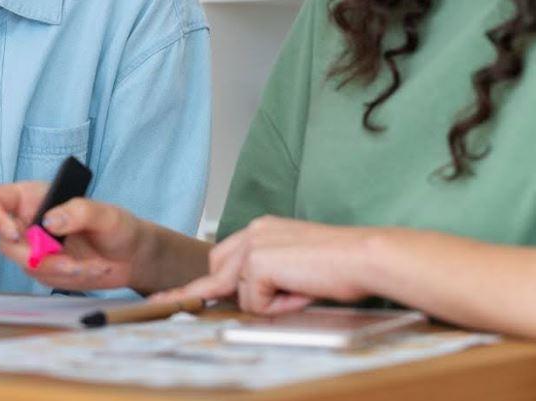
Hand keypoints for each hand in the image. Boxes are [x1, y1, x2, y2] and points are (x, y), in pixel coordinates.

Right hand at [0, 184, 145, 291]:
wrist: (133, 256)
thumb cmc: (117, 225)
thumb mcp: (104, 213)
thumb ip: (78, 212)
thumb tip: (49, 222)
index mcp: (31, 198)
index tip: (14, 234)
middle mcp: (27, 223)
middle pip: (5, 243)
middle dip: (36, 257)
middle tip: (68, 261)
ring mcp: (34, 249)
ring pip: (27, 265)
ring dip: (59, 270)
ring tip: (91, 265)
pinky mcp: (45, 271)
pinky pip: (46, 279)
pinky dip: (70, 278)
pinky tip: (92, 269)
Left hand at [149, 216, 375, 313]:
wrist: (364, 257)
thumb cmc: (343, 265)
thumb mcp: (297, 267)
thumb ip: (269, 276)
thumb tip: (251, 301)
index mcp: (263, 228)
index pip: (223, 256)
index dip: (207, 283)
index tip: (171, 296)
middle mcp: (253, 231)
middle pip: (218, 272)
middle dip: (229, 293)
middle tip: (256, 299)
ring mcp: (252, 246)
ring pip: (240, 293)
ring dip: (271, 302)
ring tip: (304, 287)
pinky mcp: (256, 263)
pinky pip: (255, 303)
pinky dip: (279, 306)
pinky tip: (302, 290)